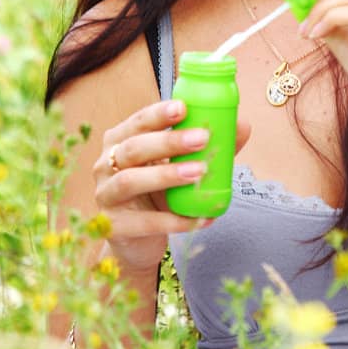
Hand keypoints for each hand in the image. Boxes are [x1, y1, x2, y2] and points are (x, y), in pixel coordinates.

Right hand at [92, 99, 253, 275]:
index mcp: (119, 141)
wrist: (138, 240)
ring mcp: (106, 196)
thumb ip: (206, 147)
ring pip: (131, 181)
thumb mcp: (179, 167)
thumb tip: (242, 126)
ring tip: (199, 173)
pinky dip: (173, 220)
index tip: (184, 107)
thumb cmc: (158, 194)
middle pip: (134, 148)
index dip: (158, 113)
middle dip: (168, 141)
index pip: (137, 122)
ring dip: (166, 175)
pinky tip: (199, 218)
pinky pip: (143, 223)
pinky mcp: (114, 227)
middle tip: (202, 138)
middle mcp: (105, 165)